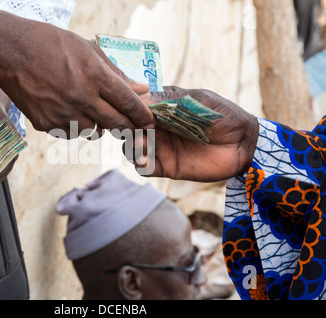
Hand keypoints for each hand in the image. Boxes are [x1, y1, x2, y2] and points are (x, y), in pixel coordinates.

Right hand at [0, 2, 154, 138]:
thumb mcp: (88, 50)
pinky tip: (69, 111)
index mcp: (95, 76)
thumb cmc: (51, 44)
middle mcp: (81, 98)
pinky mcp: (47, 124)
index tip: (149, 121)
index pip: (129, 104)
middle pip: (116, 124)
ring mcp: (63, 114)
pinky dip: (76, 126)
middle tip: (128, 122)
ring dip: (99, 125)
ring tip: (90, 110)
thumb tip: (141, 89)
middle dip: (127, 125)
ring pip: (94, 133)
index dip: (143, 115)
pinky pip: (71, 133)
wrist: (11, 53)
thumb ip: (116, 73)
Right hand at [129, 86, 258, 181]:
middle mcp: (157, 127)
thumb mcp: (197, 101)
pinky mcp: (166, 166)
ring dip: (130, 146)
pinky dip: (139, 164)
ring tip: (142, 144)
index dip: (128, 107)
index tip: (131, 108)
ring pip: (131, 147)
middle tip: (133, 128)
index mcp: (162, 107)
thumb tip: (140, 98)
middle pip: (128, 127)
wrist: (243, 145)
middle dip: (125, 127)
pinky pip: (144, 167)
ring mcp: (161, 147)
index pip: (136, 106)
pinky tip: (146, 160)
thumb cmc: (222, 116)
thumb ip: (169, 100)